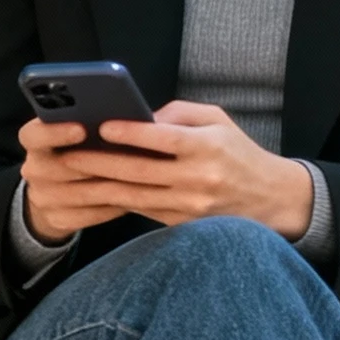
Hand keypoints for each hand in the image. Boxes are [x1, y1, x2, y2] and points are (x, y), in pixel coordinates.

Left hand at [20, 100, 313, 241]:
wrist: (270, 200)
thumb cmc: (239, 152)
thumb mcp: (218, 120)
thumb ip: (179, 114)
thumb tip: (139, 118)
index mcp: (208, 148)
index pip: (164, 140)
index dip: (131, 134)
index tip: (102, 127)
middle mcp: (198, 180)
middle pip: (141, 172)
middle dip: (101, 163)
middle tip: (69, 154)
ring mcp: (190, 207)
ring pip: (136, 196)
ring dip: (101, 185)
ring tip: (74, 174)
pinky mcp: (182, 225)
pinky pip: (143, 210)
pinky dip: (118, 199)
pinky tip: (96, 190)